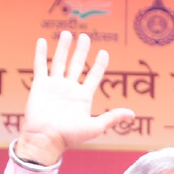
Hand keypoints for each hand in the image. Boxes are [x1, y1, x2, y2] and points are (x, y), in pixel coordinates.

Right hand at [14, 31, 134, 167]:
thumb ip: (112, 118)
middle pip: (77, 64)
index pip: (94, 76)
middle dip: (81, 50)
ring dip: (63, 47)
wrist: (45, 140)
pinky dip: (41, 54)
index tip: (104, 52)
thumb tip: (132, 114)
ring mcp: (55, 86)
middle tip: (85, 36)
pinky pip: (41, 66)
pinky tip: (42, 41)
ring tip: (67, 33)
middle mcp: (69, 89)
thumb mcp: (94, 127)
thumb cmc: (69, 136)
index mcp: (83, 97)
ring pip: (60, 61)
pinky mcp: (40, 85)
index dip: (100, 64)